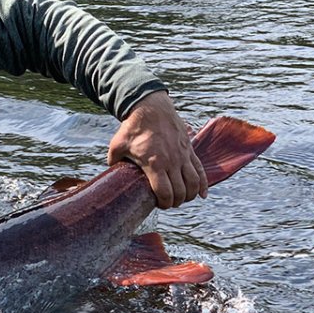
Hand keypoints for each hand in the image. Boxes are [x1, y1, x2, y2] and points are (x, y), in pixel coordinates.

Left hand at [107, 91, 207, 208]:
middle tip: (168, 203)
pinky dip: (203, 184)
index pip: (165, 192)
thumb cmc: (133, 127)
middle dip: (175, 202)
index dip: (163, 203)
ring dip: (189, 195)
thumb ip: (113, 161)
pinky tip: (202, 195)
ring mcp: (183, 156)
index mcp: (154, 163)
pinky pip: (200, 170)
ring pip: (193, 183)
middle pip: (180, 191)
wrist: (151, 107)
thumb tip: (110, 172)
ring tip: (182, 198)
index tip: (159, 205)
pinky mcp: (189, 150)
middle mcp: (172, 161)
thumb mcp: (117, 145)